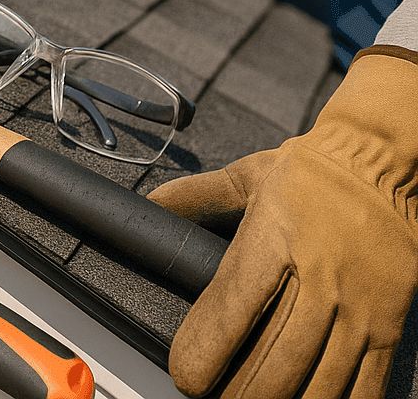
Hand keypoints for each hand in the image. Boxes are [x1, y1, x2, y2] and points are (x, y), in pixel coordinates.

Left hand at [147, 50, 417, 398]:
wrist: (385, 162)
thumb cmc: (314, 172)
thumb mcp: (248, 177)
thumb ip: (197, 197)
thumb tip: (151, 204)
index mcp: (275, 239)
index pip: (234, 307)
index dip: (207, 349)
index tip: (187, 372)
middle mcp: (318, 277)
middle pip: (275, 360)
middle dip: (240, 391)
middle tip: (218, 395)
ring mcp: (357, 305)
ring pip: (318, 381)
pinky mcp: (387, 323)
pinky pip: (365, 382)